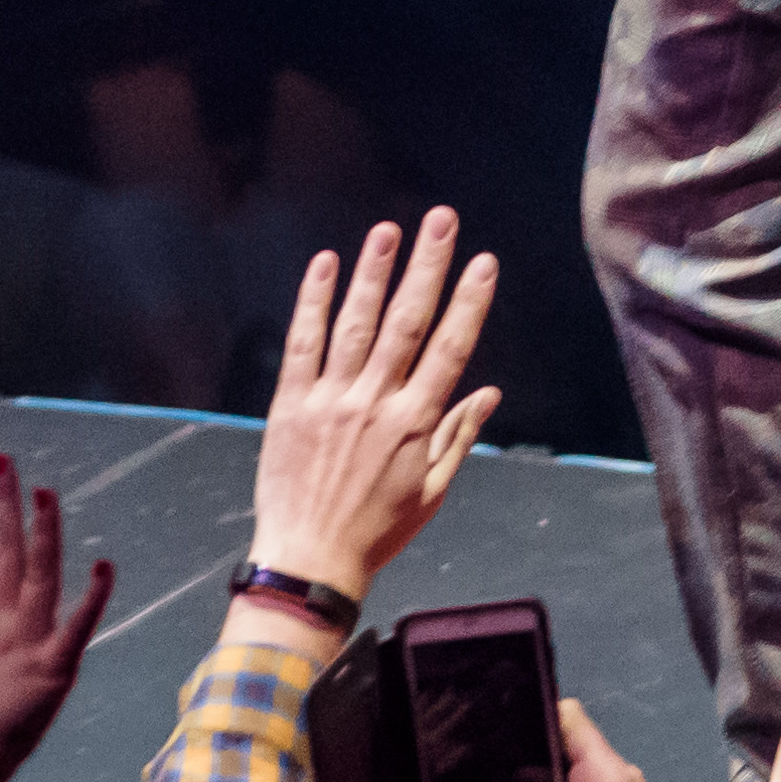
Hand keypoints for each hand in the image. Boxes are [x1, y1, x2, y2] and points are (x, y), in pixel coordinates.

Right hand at [0, 450, 112, 781]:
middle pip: (1, 551)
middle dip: (0, 502)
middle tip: (1, 459)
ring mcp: (26, 642)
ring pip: (40, 573)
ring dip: (44, 530)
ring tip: (45, 488)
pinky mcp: (54, 668)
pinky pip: (78, 626)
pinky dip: (94, 596)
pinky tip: (104, 562)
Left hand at [249, 210, 501, 599]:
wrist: (309, 561)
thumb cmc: (377, 531)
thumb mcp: (432, 491)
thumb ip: (459, 436)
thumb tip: (489, 394)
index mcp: (414, 424)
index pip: (450, 350)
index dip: (469, 303)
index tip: (484, 263)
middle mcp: (374, 404)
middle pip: (406, 323)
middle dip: (426, 267)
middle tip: (441, 220)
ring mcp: (329, 400)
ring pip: (356, 324)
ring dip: (373, 273)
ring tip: (388, 230)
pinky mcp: (291, 404)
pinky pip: (303, 344)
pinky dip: (313, 302)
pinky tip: (325, 265)